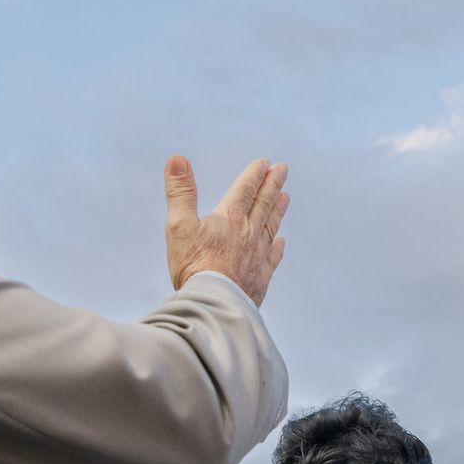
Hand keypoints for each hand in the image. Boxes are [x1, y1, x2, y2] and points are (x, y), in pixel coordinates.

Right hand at [163, 155, 288, 304]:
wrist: (213, 305)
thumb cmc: (193, 266)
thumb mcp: (179, 224)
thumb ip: (180, 192)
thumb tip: (177, 159)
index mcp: (230, 219)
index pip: (245, 190)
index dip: (254, 175)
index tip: (265, 163)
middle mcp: (248, 235)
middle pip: (263, 205)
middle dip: (272, 185)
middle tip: (283, 170)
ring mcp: (256, 258)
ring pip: (270, 228)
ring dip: (278, 211)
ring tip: (286, 197)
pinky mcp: (258, 280)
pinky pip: (272, 259)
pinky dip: (277, 248)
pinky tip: (280, 243)